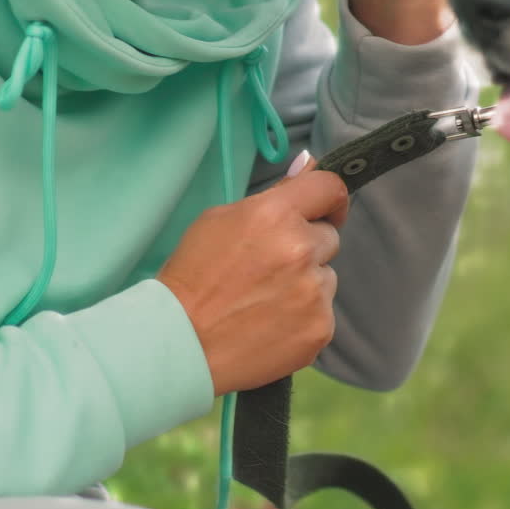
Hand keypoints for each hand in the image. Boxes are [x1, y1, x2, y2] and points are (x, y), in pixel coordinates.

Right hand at [157, 163, 348, 395]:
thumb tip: (309, 165)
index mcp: (275, 214)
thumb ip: (275, 194)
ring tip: (264, 300)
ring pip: (326, 276)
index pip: (330, 187)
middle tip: (270, 266)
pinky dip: (304, 317)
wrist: (180, 343)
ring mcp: (314, 292)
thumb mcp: (221, 220)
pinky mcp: (320, 328)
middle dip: (308, 246)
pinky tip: (271, 324)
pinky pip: (323, 312)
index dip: (329, 197)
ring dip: (306, 283)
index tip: (323, 209)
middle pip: (329, 236)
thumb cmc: (193, 276)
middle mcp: (301, 249)